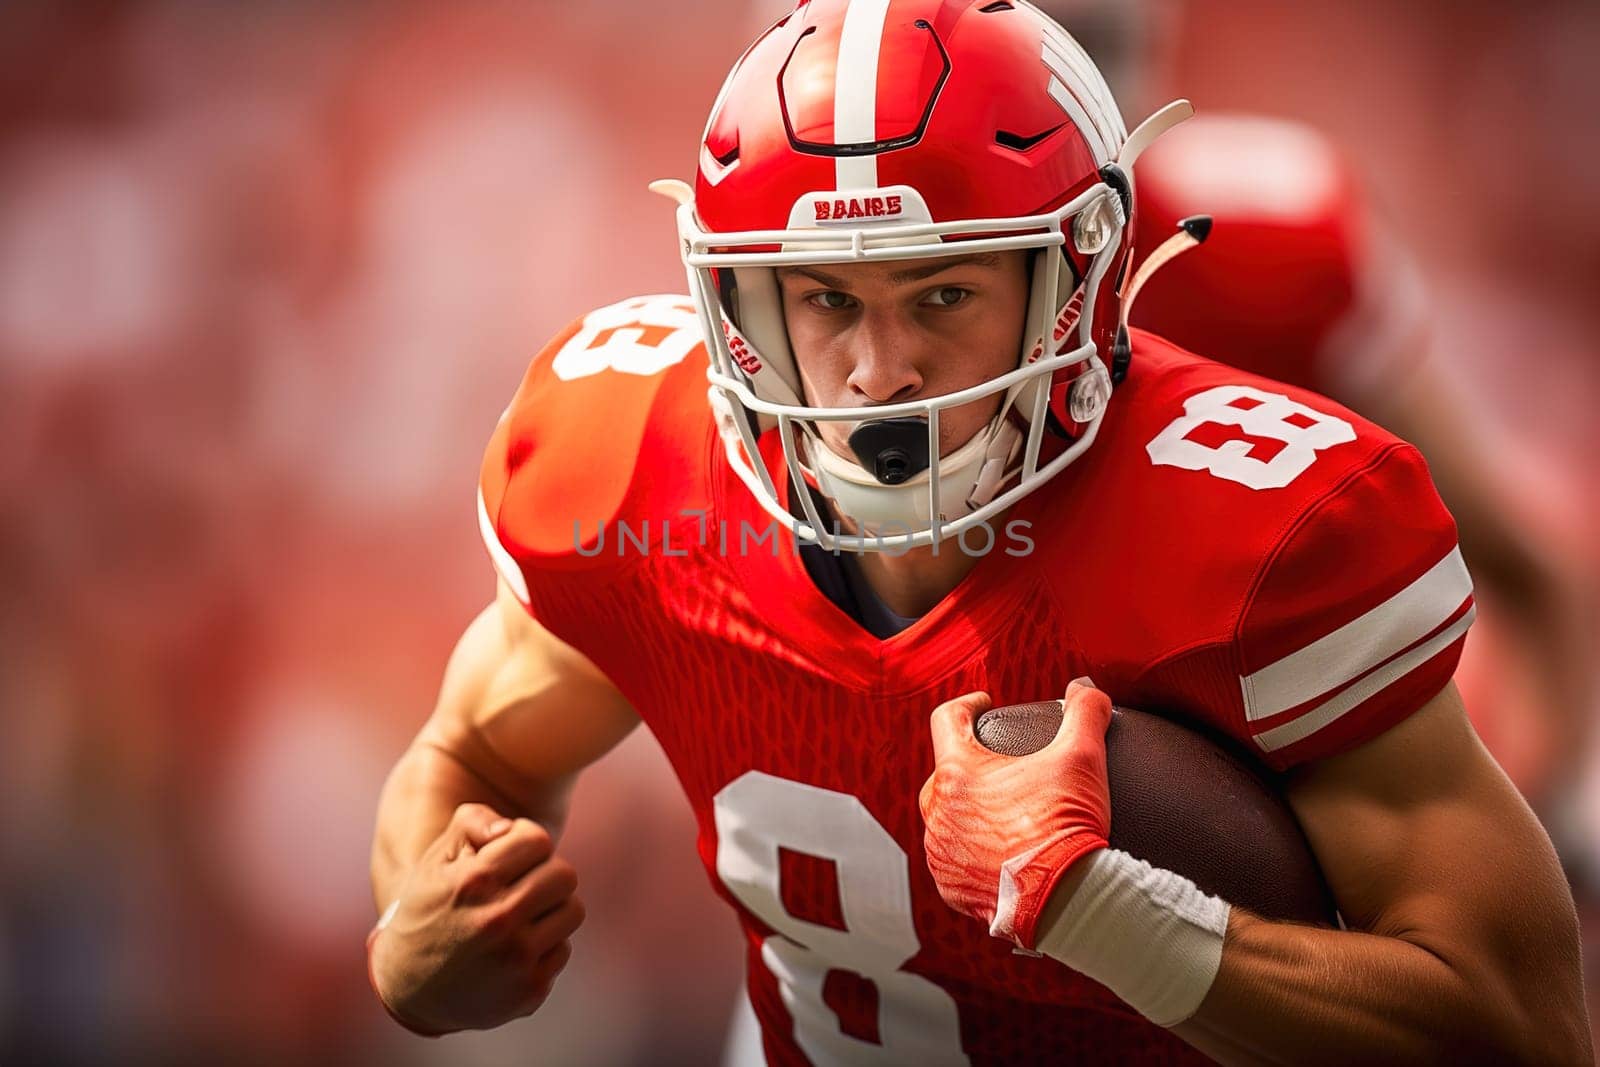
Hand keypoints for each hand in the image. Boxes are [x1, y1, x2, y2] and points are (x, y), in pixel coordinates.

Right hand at [368, 803, 584, 1033]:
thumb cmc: (429, 909)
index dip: (525, 843)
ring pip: (572, 910)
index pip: (538, 840)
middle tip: (520, 886)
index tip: (510, 857)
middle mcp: (497, 921)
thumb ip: (472, 821)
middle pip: (564, 875)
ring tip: (520, 916)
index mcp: (474, 882)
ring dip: (551, 909)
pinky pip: (564, 949)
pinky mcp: (530, 990)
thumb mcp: (437, 859)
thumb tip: (510, 828)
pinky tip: (513, 951)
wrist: (409, 986)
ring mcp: (516, 960)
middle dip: (544, 874)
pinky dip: (544, 947)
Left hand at [918, 679, 1112, 948]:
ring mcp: (940, 853)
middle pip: (947, 771)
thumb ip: (1084, 712)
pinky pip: (954, 860)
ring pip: (947, 819)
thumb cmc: (1066, 824)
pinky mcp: (951, 888)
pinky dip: (973, 852)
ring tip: (1004, 811)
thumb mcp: (1083, 757)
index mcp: (956, 772)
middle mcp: (937, 812)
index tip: (985, 706)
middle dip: (972, 763)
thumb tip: (1086, 687)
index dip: (968, 706)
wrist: (1066, 900)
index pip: (947, 719)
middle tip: (1004, 766)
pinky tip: (998, 852)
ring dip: (969, 811)